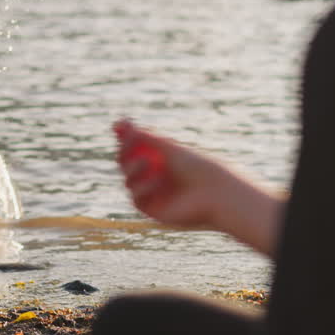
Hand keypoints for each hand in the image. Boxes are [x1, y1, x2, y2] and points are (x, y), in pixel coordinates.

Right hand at [113, 119, 285, 256]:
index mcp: (161, 159)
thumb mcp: (167, 147)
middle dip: (125, 153)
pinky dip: (142, 187)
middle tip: (127, 144)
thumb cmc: (197, 167)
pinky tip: (156, 181)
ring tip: (147, 162)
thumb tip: (119, 123)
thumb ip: (143, 137)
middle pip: (126, 163)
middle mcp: (154, 176)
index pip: (135, 147)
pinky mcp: (153, 210)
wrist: (215, 193)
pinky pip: (136, 198)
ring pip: (128, 180)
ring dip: (132, 169)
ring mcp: (153, 194)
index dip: (126, 139)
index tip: (120, 128)